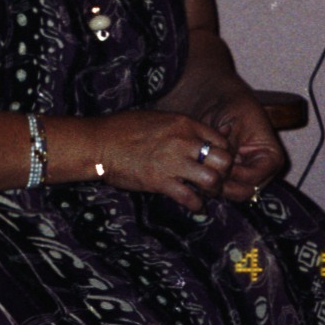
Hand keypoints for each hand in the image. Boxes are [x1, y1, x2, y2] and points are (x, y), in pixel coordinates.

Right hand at [91, 111, 233, 211]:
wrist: (100, 142)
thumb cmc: (124, 128)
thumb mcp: (158, 118)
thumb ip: (181, 128)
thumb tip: (199, 137)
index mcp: (184, 124)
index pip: (222, 141)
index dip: (224, 155)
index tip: (217, 163)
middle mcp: (184, 141)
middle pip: (224, 160)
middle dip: (224, 173)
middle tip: (215, 179)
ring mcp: (173, 162)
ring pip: (212, 180)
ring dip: (212, 190)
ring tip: (205, 193)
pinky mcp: (161, 181)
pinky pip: (190, 197)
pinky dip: (196, 205)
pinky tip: (194, 206)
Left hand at [200, 87, 285, 202]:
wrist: (223, 102)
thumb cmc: (235, 108)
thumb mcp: (235, 124)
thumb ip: (231, 149)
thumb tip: (223, 169)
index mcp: (271, 159)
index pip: (255, 179)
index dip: (236, 176)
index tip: (219, 166)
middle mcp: (261, 172)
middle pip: (244, 191)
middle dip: (224, 185)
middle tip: (205, 174)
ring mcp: (245, 176)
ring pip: (231, 192)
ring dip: (215, 184)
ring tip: (200, 169)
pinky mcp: (231, 176)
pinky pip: (221, 186)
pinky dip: (210, 179)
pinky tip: (199, 167)